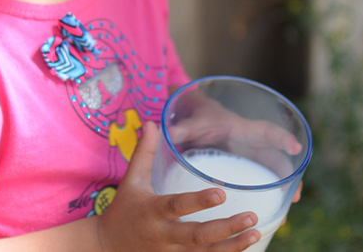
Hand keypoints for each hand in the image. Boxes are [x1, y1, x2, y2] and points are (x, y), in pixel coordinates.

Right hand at [96, 122, 260, 251]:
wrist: (107, 247)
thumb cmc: (124, 209)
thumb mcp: (131, 180)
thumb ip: (145, 152)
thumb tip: (153, 123)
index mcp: (151, 211)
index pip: (176, 206)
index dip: (197, 202)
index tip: (221, 194)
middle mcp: (162, 236)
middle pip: (196, 237)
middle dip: (224, 229)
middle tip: (251, 217)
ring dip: (232, 246)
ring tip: (255, 232)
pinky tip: (245, 247)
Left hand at [169, 97, 302, 205]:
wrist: (198, 117)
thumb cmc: (197, 118)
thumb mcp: (191, 123)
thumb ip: (181, 128)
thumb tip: (168, 132)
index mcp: (239, 128)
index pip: (264, 130)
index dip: (281, 137)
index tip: (295, 147)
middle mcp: (249, 143)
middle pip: (274, 157)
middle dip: (288, 173)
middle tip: (295, 193)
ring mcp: (249, 157)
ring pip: (271, 172)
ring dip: (281, 188)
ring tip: (286, 211)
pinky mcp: (244, 169)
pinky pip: (260, 181)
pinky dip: (266, 195)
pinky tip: (268, 215)